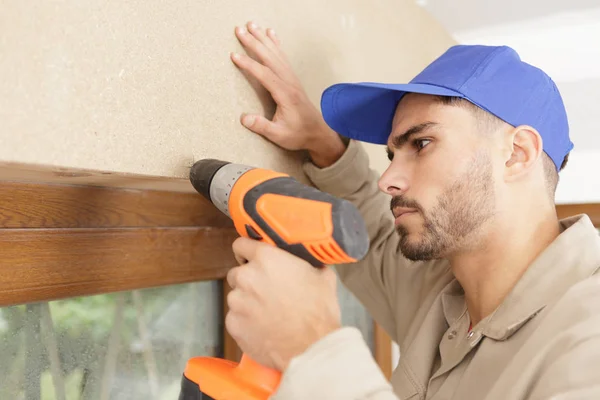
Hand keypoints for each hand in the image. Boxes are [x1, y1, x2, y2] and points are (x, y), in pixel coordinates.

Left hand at [226, 237, 341, 370]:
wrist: (312, 347)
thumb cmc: (318, 313)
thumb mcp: (322, 276)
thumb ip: (308, 262)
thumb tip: (308, 259)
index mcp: (267, 259)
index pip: (241, 244)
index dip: (247, 251)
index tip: (249, 257)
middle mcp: (247, 277)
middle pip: (237, 273)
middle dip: (249, 281)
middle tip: (267, 292)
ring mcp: (238, 301)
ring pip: (236, 297)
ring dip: (247, 302)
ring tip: (268, 313)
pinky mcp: (233, 324)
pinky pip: (235, 318)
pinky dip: (245, 322)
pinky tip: (263, 327)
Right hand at [231, 21, 346, 166]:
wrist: (317, 132)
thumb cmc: (298, 134)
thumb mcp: (279, 135)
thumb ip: (262, 126)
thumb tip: (244, 118)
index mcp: (285, 94)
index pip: (265, 75)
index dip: (249, 65)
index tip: (234, 56)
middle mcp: (289, 83)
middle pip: (270, 58)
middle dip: (254, 43)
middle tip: (239, 30)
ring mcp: (292, 79)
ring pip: (276, 54)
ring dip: (263, 39)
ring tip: (251, 25)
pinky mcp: (292, 79)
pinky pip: (283, 57)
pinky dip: (275, 44)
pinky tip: (270, 34)